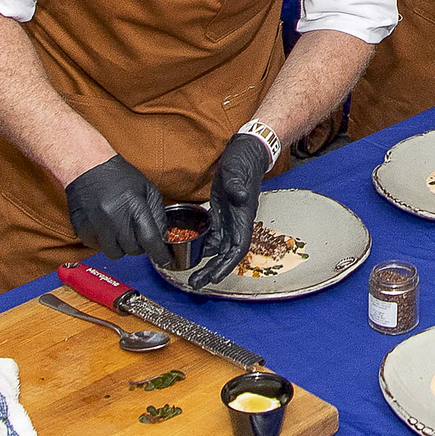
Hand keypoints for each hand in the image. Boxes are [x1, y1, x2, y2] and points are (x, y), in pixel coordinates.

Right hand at [63, 155, 170, 268]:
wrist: (87, 167)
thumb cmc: (119, 177)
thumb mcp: (148, 189)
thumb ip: (157, 215)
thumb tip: (162, 238)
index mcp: (134, 206)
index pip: (150, 240)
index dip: (160, 254)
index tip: (166, 261)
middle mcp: (114, 218)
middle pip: (133, 250)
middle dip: (139, 245)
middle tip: (137, 233)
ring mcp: (96, 226)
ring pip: (115, 253)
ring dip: (121, 246)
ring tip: (120, 229)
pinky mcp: (82, 230)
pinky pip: (97, 248)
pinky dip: (105, 242)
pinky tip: (106, 227)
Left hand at [188, 134, 270, 288]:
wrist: (245, 152)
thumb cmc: (242, 161)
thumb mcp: (237, 170)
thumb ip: (236, 184)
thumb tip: (239, 197)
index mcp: (243, 215)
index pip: (238, 247)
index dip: (227, 264)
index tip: (213, 277)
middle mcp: (237, 222)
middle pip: (227, 254)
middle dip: (213, 270)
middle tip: (195, 283)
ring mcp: (229, 219)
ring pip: (219, 248)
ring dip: (206, 262)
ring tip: (190, 274)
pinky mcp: (221, 213)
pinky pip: (213, 236)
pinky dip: (203, 246)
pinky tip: (190, 251)